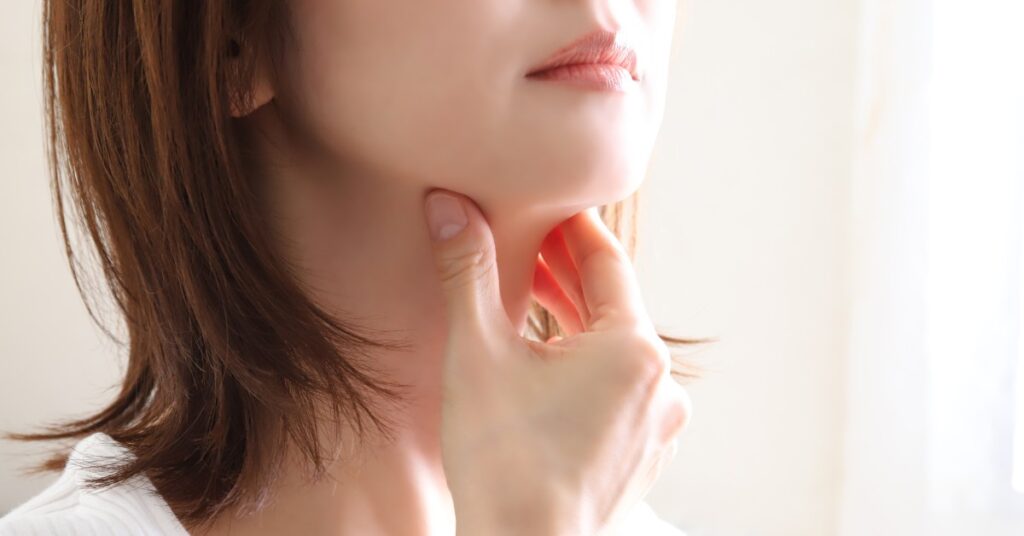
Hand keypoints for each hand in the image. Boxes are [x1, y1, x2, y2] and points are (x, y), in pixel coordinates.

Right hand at [423, 190, 690, 535]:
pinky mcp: (643, 455)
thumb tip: (447, 205)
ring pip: (615, 351)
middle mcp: (661, 384)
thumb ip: (466, 271)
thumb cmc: (501, 457)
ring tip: (528, 297)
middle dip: (566, 273)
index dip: (571, 226)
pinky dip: (587, 367)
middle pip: (612, 306)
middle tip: (524, 242)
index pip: (606, 261)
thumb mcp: (476, 352)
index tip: (546, 201)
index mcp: (633, 349)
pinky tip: (547, 365)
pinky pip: (619, 391)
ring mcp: (658, 425)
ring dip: (574, 322)